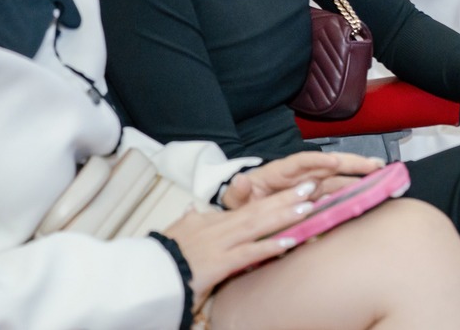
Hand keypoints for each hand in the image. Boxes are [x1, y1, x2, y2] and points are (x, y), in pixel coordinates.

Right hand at [163, 182, 341, 307]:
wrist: (146, 274)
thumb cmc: (162, 255)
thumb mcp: (178, 232)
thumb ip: (191, 220)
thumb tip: (193, 209)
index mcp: (213, 222)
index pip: (250, 207)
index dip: (275, 198)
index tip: (297, 189)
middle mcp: (220, 229)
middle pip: (259, 209)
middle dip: (287, 197)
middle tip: (312, 186)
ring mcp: (221, 245)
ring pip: (258, 225)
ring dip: (285, 215)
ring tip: (309, 206)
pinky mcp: (218, 264)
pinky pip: (248, 254)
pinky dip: (269, 247)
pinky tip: (289, 242)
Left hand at [221, 151, 378, 209]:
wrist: (244, 214)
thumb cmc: (242, 203)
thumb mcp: (236, 200)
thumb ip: (238, 192)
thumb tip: (241, 182)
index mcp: (280, 172)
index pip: (301, 162)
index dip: (317, 161)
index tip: (333, 162)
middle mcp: (300, 176)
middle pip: (328, 166)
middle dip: (352, 163)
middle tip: (375, 164)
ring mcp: (309, 188)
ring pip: (337, 180)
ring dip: (358, 178)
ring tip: (380, 175)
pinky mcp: (314, 200)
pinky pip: (334, 196)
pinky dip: (351, 195)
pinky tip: (368, 194)